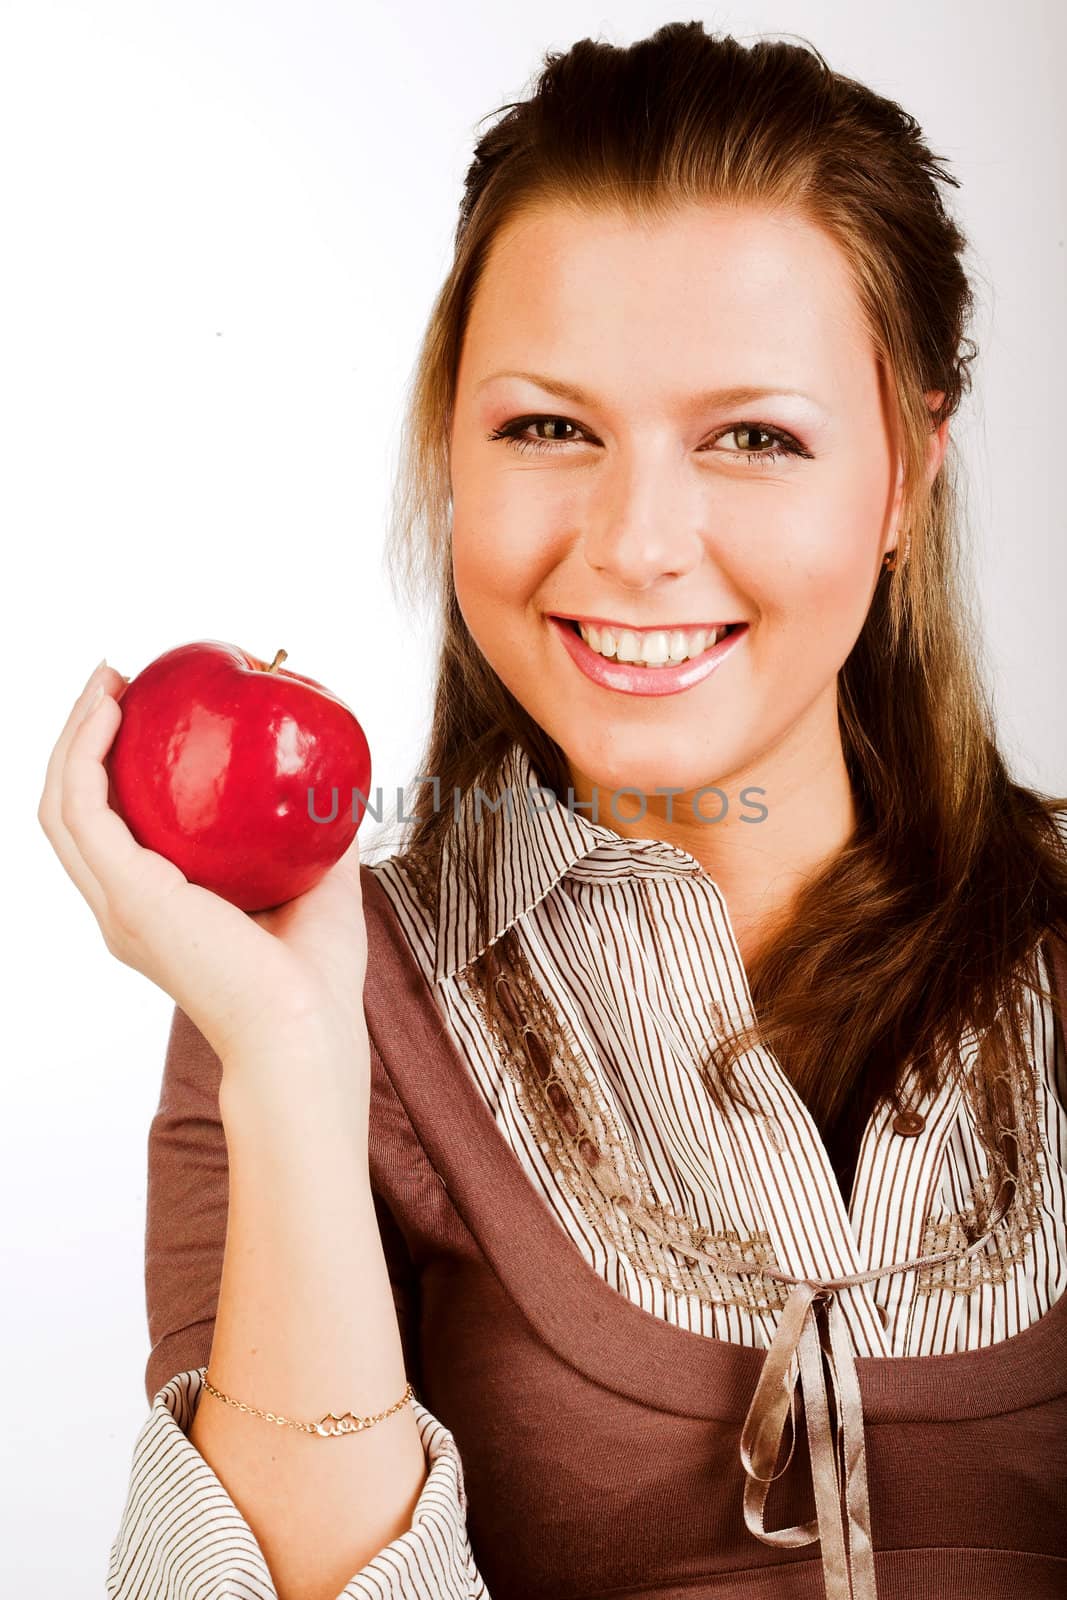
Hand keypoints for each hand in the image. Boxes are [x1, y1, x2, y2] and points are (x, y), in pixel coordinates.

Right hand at [37, 660, 371, 1078]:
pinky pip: (85, 808)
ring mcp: (117, 904)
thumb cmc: (317, 978)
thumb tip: (335, 784)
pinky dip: (86, 753)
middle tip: (113, 680)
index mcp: (156, 910)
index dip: (111, 768)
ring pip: (61, 803)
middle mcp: (122, 907)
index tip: (139, 709)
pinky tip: (113, 711)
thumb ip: (316, 836)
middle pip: (72, 808)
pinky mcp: (127, 894)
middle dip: (82, 737)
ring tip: (106, 681)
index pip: (112, 830)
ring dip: (74, 734)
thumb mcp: (320, 887)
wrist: (305, 1029)